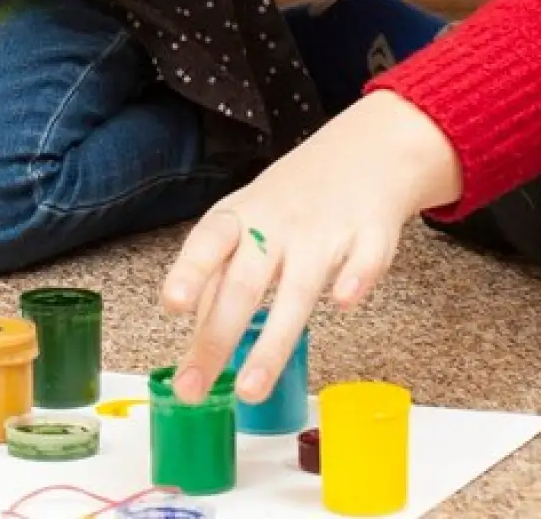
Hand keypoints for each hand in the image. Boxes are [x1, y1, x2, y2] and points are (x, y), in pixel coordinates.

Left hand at [156, 93, 464, 406]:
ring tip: (250, 389)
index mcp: (241, 218)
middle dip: (217, 338)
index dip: (190, 273)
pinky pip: (362, 262)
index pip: (208, 244)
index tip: (170, 305)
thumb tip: (194, 342)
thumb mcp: (246, 224)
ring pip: (297, 288)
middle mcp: (277, 225)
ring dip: (271, 341)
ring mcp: (324, 231)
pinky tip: (343, 304)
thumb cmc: (291, 200)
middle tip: (192, 390)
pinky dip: (354, 280)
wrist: (363, 150)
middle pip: (244, 282)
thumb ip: (222, 279)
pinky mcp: (370, 237)